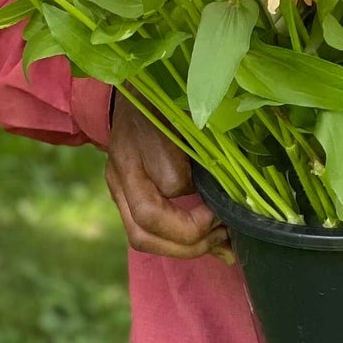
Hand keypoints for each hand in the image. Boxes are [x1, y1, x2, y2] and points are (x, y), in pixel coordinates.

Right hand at [105, 96, 230, 259]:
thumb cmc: (166, 101)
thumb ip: (201, 153)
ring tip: (217, 242)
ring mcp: (118, 187)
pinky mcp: (122, 195)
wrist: (129, 92)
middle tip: (224, 235)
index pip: (165, 192)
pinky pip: (143, 232)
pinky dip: (174, 244)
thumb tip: (222, 196)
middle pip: (145, 229)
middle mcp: (122, 172)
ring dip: (183, 249)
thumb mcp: (189, 116)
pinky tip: (203, 243)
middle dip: (190, 241)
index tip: (222, 209)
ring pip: (141, 238)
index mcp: (139, 144)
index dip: (194, 212)